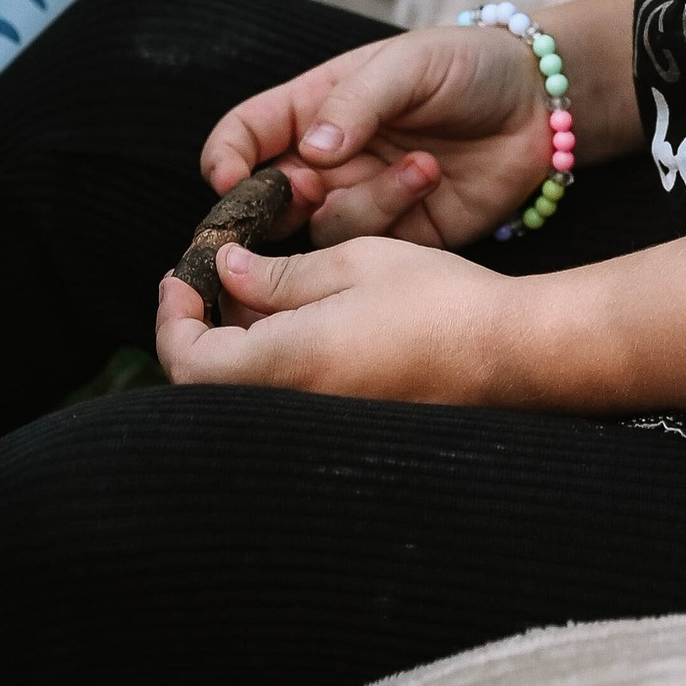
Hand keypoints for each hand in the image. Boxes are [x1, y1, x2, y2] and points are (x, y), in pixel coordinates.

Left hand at [156, 233, 513, 399]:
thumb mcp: (353, 261)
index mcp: (286, 364)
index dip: (173, 317)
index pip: (187, 359)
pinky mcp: (348, 423)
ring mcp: (322, 422)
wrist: (513, 354)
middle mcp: (295, 407)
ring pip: (248, 389)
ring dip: (239, 342)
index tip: (181, 275)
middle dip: (201, 327)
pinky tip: (302, 318)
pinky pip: (287, 397)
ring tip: (262, 286)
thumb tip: (228, 271)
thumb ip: (279, 273)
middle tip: (217, 276)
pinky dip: (276, 358)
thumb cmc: (440, 301)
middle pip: (210, 381)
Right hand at [200, 23, 553, 254]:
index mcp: (313, 108)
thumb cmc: (467, 66)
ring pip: (322, 228)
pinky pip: (372, 247)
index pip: (245, 136)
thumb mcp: (408, 64)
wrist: (540, 102)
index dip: (225, 158)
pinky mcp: (402, 236)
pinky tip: (432, 176)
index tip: (227, 178)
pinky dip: (396, 213)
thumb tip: (310, 152)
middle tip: (311, 190)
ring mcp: (363, 200)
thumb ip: (356, 102)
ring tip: (420, 162)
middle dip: (276, 205)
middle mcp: (328, 161)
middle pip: (268, 200)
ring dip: (365, 201)